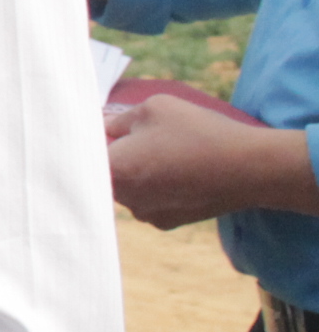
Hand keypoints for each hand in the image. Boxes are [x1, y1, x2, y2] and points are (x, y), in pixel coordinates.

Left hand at [105, 96, 318, 226]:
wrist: (251, 168)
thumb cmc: (198, 132)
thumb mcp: (153, 108)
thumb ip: (116, 119)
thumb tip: (100, 127)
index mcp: (113, 171)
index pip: (80, 158)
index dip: (84, 142)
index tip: (91, 130)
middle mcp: (123, 200)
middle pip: (102, 175)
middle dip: (111, 156)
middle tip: (128, 135)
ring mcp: (144, 214)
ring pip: (125, 188)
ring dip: (133, 172)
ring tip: (161, 152)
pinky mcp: (166, 223)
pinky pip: (147, 200)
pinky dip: (153, 186)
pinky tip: (175, 171)